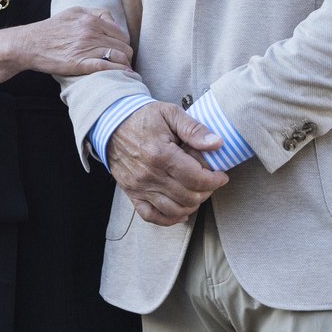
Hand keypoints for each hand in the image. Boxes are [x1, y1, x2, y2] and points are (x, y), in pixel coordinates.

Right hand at [26, 6, 134, 76]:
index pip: (120, 32)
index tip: (121, 49)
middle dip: (126, 54)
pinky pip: (108, 67)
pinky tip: (124, 75)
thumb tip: (112, 22)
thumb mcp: (72, 12)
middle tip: (124, 62)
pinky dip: (119, 71)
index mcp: (89, 18)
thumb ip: (94, 14)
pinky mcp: (81, 63)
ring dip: (125, 64)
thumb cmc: (49, 30)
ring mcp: (86, 47)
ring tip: (124, 70)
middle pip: (123, 45)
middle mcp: (90, 31)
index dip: (123, 42)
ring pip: (119, 56)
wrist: (28, 44)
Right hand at [108, 101, 227, 225]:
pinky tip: (181, 210)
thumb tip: (217, 144)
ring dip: (192, 205)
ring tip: (197, 192)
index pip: (196, 178)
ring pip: (174, 209)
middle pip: (188, 196)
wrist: (111, 122)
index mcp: (161, 154)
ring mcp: (139, 186)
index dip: (214, 180)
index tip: (221, 175)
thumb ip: (194, 129)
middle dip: (206, 191)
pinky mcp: (131, 193)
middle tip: (210, 182)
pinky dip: (170, 218)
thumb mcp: (170, 113)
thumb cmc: (143, 117)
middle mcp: (149, 174)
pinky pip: (152, 216)